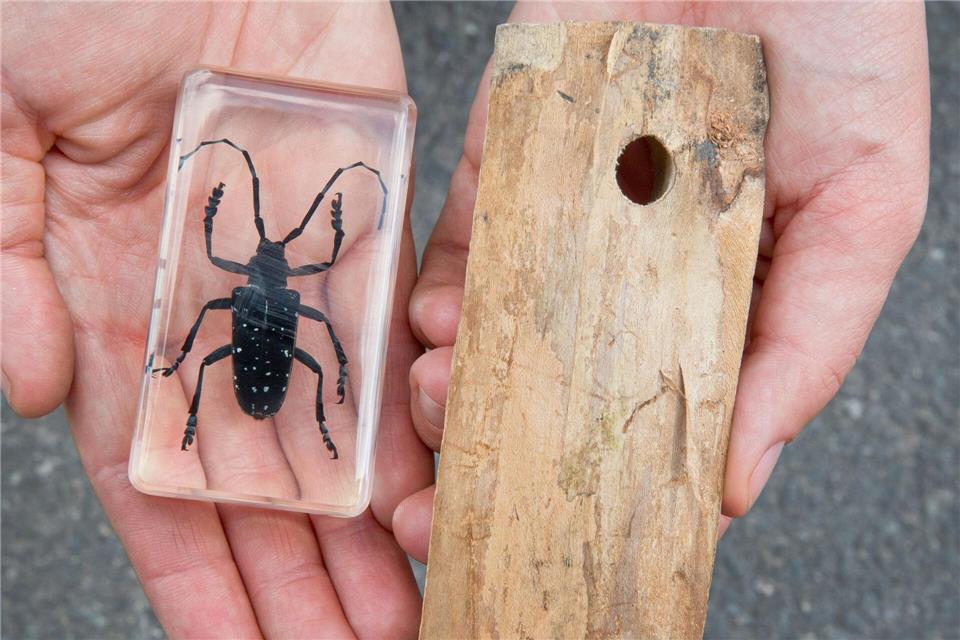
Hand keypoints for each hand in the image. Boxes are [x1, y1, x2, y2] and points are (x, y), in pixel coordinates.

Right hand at [2, 3, 431, 636]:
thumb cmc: (69, 3)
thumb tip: (38, 392)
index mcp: (119, 312)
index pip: (162, 484)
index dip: (198, 578)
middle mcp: (215, 316)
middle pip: (266, 483)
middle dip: (299, 583)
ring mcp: (295, 278)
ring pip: (340, 432)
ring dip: (368, 530)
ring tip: (405, 612)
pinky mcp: (368, 229)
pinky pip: (396, 342)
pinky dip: (414, 420)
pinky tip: (432, 496)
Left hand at [393, 2, 929, 560]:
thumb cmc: (839, 46)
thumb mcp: (863, 211)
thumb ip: (805, 348)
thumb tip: (733, 487)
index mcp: (712, 307)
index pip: (648, 419)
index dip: (599, 487)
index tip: (551, 541)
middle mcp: (625, 276)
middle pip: (550, 389)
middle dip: (495, 452)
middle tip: (451, 504)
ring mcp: (559, 220)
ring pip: (493, 330)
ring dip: (454, 384)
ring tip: (442, 408)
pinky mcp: (505, 161)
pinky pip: (457, 242)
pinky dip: (440, 296)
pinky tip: (435, 333)